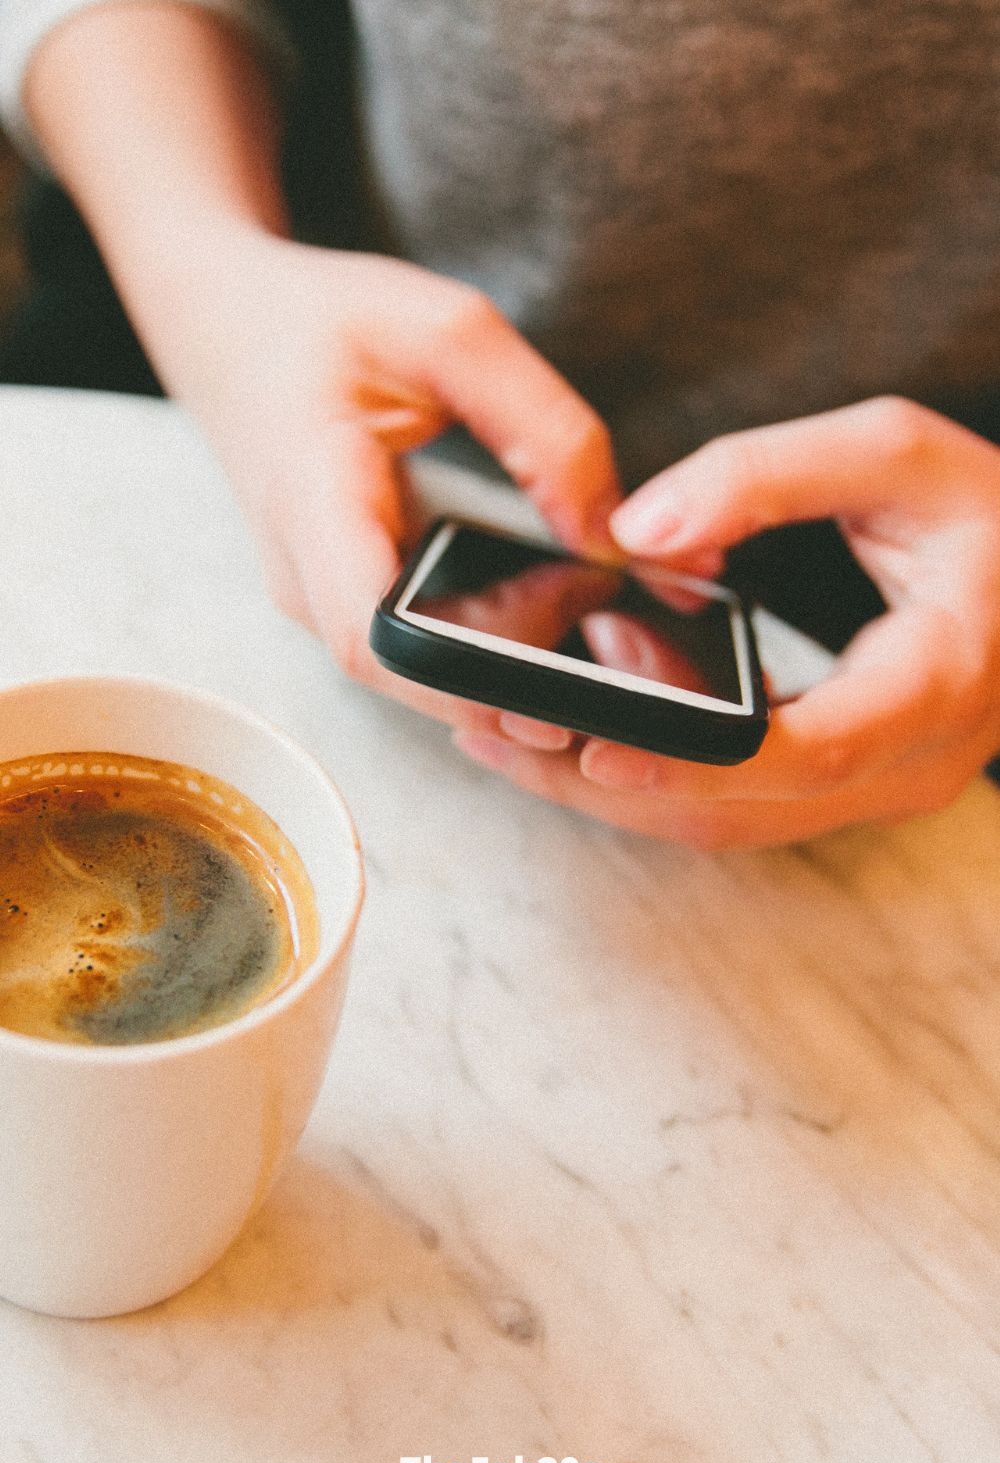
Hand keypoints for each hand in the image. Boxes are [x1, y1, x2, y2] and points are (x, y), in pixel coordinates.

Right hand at [178, 233, 620, 740]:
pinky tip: (544, 617)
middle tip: (601, 641)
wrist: (231, 327)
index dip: (464, 680)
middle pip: (407, 677)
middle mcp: (303, 574)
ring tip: (582, 624)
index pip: (373, 637)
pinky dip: (482, 649)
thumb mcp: (450, 333)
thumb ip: (543, 429)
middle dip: (509, 685)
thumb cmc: (328, 321)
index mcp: (312, 500)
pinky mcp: (339, 603)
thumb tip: (611, 539)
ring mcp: (316, 600)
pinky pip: (414, 654)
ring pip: (413, 677)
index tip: (555, 674)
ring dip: (502, 672)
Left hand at [455, 398, 999, 845]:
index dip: (693, 759)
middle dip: (607, 782)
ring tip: (505, 738)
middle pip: (737, 809)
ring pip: (725, 822)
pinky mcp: (844, 786)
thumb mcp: (895, 455)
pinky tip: (578, 739)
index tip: (595, 747)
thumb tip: (641, 531)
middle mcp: (906, 762)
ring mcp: (875, 786)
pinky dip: (651, 781)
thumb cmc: (987, 516)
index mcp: (934, 681)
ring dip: (612, 791)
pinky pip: (735, 808)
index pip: (806, 752)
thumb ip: (768, 477)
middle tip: (494, 734)